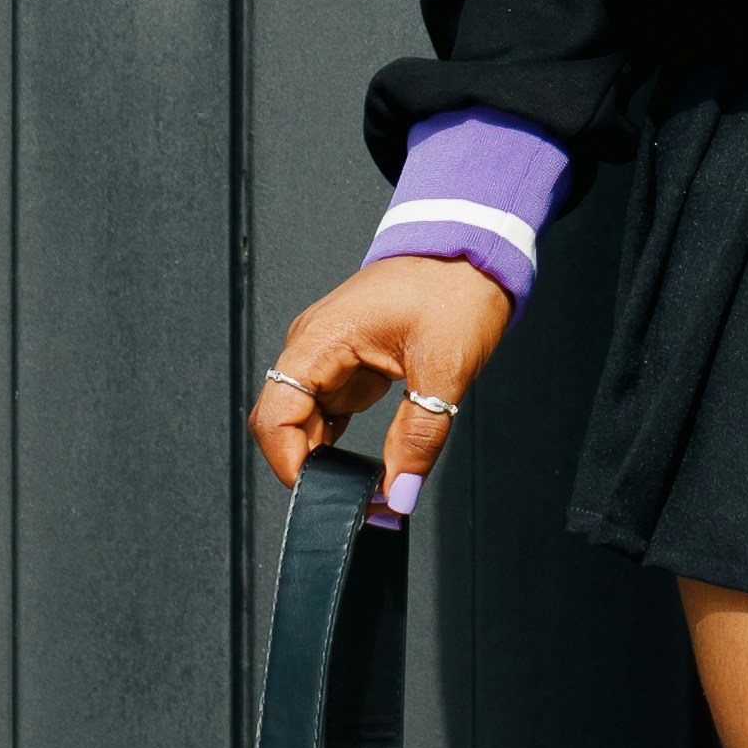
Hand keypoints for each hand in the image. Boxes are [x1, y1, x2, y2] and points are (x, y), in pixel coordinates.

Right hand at [250, 248, 516, 519]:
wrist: (474, 249)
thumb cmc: (455, 286)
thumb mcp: (444, 367)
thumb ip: (418, 436)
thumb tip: (397, 493)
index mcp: (321, 339)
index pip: (274, 416)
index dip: (289, 465)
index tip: (323, 496)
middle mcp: (314, 346)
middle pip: (285, 424)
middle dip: (312, 467)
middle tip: (359, 498)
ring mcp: (330, 354)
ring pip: (307, 421)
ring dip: (328, 456)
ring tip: (369, 484)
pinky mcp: (350, 361)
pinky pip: (330, 410)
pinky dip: (342, 440)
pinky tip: (370, 460)